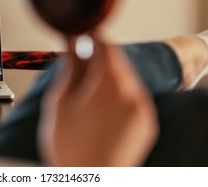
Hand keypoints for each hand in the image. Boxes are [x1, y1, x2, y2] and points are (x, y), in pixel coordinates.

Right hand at [39, 38, 157, 165]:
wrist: (89, 180)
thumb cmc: (69, 147)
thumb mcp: (60, 102)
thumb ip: (70, 68)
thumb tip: (71, 44)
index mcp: (111, 85)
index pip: (106, 46)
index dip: (91, 36)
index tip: (80, 35)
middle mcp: (134, 94)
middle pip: (117, 61)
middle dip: (97, 57)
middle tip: (77, 60)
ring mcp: (143, 110)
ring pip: (126, 78)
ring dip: (107, 74)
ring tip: (86, 88)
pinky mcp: (147, 123)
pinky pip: (133, 96)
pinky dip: (118, 92)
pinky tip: (99, 105)